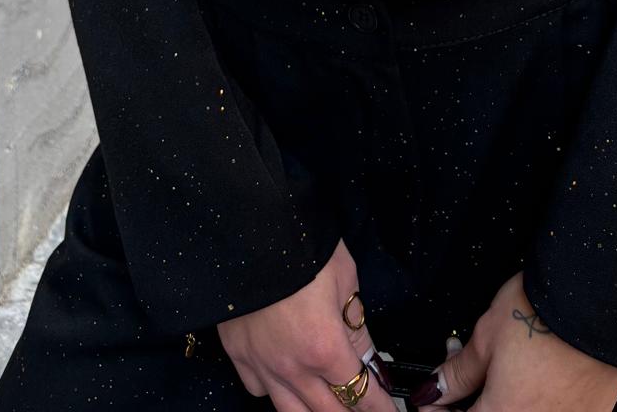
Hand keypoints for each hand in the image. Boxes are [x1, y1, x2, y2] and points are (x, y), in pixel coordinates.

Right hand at [216, 238, 397, 410]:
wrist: (250, 223)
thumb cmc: (303, 242)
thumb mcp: (345, 278)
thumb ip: (355, 324)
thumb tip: (365, 354)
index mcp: (324, 347)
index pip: (360, 393)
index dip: (379, 407)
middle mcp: (292, 367)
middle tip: (363, 408)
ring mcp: (261, 364)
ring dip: (314, 411)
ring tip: (329, 406)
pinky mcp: (237, 353)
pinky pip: (258, 389)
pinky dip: (275, 391)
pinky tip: (285, 380)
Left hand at [409, 272, 616, 410]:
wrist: (598, 302)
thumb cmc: (542, 313)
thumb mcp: (487, 336)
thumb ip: (459, 371)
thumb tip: (437, 387)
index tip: (432, 399)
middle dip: (471, 406)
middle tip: (462, 387)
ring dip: (504, 404)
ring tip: (501, 377)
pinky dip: (537, 402)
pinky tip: (533, 380)